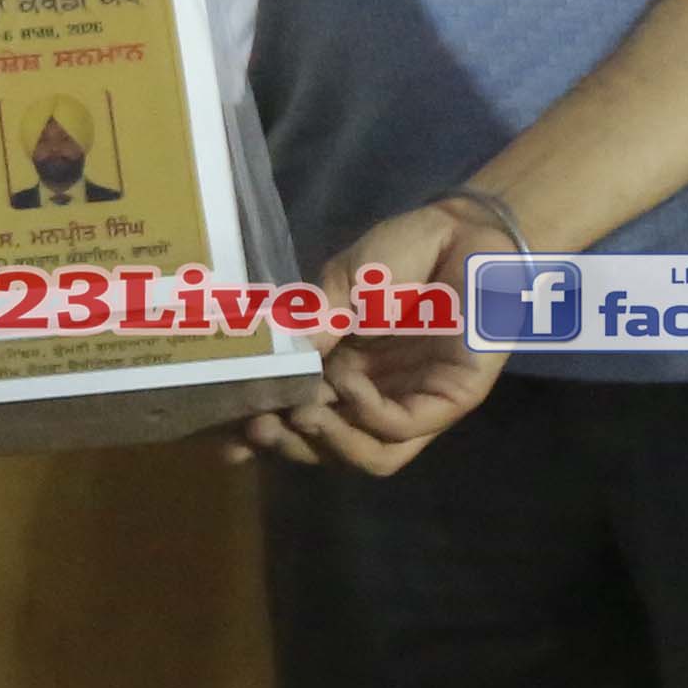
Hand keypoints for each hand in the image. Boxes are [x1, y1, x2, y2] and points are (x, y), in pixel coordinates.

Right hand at [235, 193, 524, 477]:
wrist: (462, 231)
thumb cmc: (405, 252)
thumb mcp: (343, 284)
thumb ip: (311, 324)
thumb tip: (267, 361)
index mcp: (344, 373)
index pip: (301, 419)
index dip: (265, 436)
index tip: (224, 441)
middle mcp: (376, 396)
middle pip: (330, 450)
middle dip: (290, 446)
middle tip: (257, 425)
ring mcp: (414, 402)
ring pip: (368, 456)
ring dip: (327, 443)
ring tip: (300, 413)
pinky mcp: (449, 401)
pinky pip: (399, 431)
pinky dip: (364, 413)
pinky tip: (346, 381)